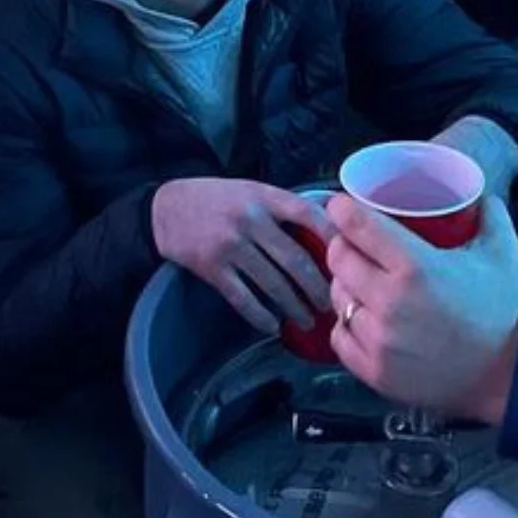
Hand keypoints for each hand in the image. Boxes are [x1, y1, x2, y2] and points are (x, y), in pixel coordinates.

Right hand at [151, 178, 334, 334]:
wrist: (165, 208)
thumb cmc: (216, 199)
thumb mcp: (251, 191)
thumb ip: (282, 208)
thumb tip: (327, 232)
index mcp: (264, 197)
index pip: (308, 214)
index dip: (334, 237)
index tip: (352, 259)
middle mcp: (250, 220)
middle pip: (295, 259)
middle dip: (318, 287)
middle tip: (332, 304)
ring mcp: (230, 245)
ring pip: (273, 283)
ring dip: (294, 307)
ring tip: (307, 321)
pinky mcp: (212, 268)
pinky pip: (243, 298)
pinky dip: (260, 316)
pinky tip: (273, 326)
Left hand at [324, 190, 517, 424]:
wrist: (511, 376)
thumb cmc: (506, 315)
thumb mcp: (502, 254)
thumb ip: (490, 215)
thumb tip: (478, 194)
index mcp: (415, 267)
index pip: (357, 225)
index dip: (342, 209)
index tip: (341, 206)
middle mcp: (389, 303)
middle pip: (338, 258)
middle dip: (344, 244)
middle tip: (356, 244)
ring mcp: (378, 340)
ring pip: (337, 296)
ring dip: (346, 285)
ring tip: (363, 282)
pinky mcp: (374, 370)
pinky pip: (340, 337)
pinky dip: (347, 325)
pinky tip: (364, 319)